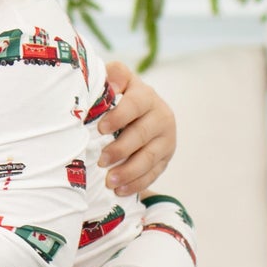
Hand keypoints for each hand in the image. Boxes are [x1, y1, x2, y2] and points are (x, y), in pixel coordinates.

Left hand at [97, 59, 176, 197]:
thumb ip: (113, 76)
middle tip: (101, 160)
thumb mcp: (116, 82)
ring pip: (149, 158)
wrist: (137, 114)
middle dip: (121, 149)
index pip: (136, 104)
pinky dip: (136, 184)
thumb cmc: (117, 97)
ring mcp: (166, 139)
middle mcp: (161, 116)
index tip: (100, 128)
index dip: (119, 116)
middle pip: (143, 134)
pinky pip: (153, 174)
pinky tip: (119, 190)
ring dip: (128, 172)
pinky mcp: (166, 158)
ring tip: (109, 181)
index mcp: (146, 95)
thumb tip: (111, 84)